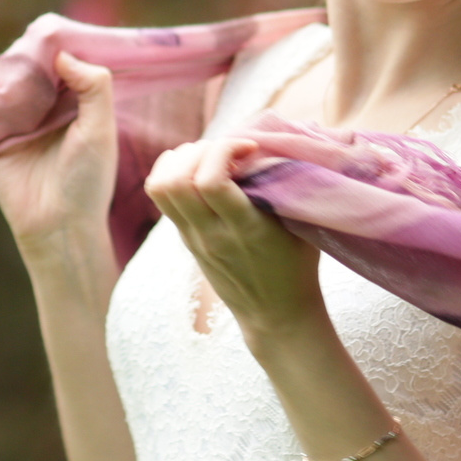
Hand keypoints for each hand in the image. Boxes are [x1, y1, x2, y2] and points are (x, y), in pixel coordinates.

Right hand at [0, 55, 118, 255]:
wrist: (56, 224)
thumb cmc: (86, 180)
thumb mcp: (100, 130)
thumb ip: (93, 87)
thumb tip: (62, 54)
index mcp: (73, 99)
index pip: (59, 58)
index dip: (53, 45)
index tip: (48, 34)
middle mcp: (43, 104)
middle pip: (25, 63)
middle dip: (23, 58)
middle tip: (28, 64)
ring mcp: (16, 118)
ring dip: (3, 78)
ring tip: (15, 92)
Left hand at [145, 136, 323, 338]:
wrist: (276, 315)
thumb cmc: (297, 266)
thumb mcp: (300, 225)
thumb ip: (284, 187)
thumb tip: (271, 145)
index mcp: (245, 230)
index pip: (211, 182)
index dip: (225, 150)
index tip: (249, 147)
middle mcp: (211, 235)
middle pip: (176, 180)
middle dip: (200, 149)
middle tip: (227, 150)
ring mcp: (192, 238)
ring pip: (160, 187)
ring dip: (180, 159)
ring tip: (208, 156)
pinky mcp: (184, 239)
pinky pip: (162, 197)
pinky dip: (172, 172)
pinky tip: (197, 169)